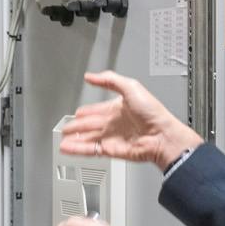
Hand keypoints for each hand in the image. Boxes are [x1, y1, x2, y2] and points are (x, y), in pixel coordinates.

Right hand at [58, 70, 202, 171]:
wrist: (161, 135)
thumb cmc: (153, 113)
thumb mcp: (131, 87)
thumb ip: (110, 79)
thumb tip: (91, 76)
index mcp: (118, 108)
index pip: (96, 109)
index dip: (86, 111)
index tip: (77, 112)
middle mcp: (114, 123)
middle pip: (90, 125)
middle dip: (77, 126)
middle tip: (66, 127)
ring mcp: (112, 137)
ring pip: (88, 138)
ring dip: (75, 139)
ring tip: (62, 139)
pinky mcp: (111, 150)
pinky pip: (91, 149)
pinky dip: (78, 149)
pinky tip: (68, 148)